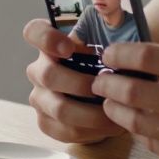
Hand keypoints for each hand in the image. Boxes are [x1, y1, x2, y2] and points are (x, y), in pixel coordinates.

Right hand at [22, 19, 125, 143]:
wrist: (112, 94)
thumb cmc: (112, 64)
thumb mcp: (115, 43)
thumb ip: (116, 31)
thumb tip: (124, 28)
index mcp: (51, 44)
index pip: (34, 32)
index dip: (46, 39)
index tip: (69, 48)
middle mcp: (40, 70)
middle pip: (48, 75)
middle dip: (81, 83)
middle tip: (106, 87)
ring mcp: (40, 97)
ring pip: (58, 108)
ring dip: (91, 112)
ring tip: (116, 111)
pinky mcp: (47, 122)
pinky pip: (64, 130)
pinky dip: (91, 131)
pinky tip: (110, 125)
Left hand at [92, 33, 158, 158]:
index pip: (149, 56)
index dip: (121, 53)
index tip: (110, 54)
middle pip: (134, 90)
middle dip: (108, 83)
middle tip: (100, 80)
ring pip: (137, 122)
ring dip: (116, 109)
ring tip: (111, 101)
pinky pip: (152, 144)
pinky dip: (139, 131)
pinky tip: (138, 122)